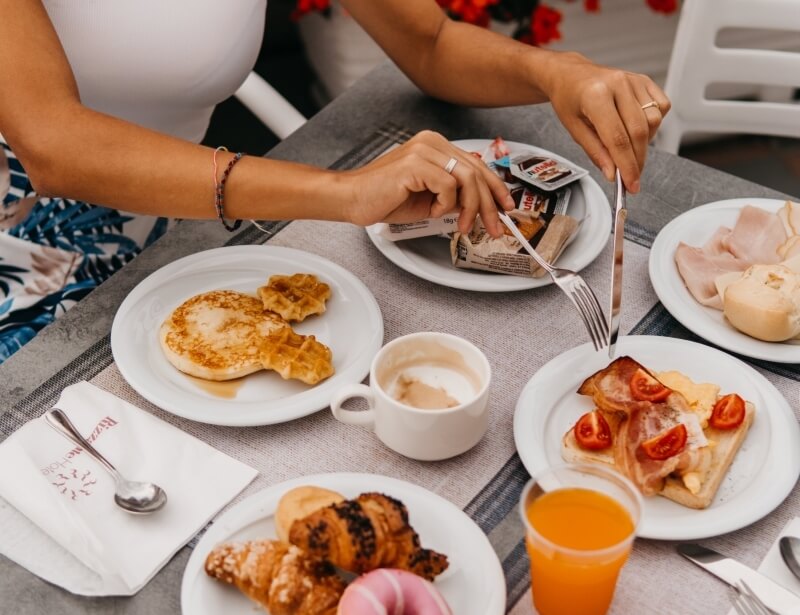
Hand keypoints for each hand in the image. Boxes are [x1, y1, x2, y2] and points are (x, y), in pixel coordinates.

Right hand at [344, 130, 513, 235]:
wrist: (353, 199)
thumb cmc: (385, 199)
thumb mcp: (429, 199)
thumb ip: (453, 195)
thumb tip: (478, 204)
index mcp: (435, 146)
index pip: (476, 164)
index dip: (496, 187)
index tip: (506, 207)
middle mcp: (432, 142)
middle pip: (477, 172)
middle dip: (490, 204)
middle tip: (495, 228)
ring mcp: (424, 150)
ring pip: (467, 178)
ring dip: (471, 208)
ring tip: (463, 225)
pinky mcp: (416, 164)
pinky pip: (447, 186)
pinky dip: (444, 205)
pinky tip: (431, 211)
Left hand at [542, 52, 670, 192]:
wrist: (571, 75)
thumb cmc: (569, 99)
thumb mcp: (574, 129)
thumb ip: (596, 152)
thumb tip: (612, 173)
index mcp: (596, 96)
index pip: (618, 138)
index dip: (627, 166)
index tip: (631, 183)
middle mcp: (618, 84)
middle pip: (639, 132)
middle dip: (637, 160)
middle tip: (632, 176)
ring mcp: (634, 80)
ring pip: (653, 121)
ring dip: (644, 141)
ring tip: (626, 144)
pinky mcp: (644, 80)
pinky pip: (661, 107)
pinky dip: (653, 123)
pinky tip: (636, 127)